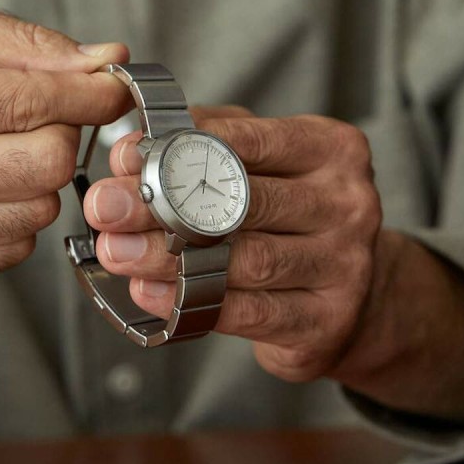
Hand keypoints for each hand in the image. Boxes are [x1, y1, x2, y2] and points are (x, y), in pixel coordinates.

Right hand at [0, 0, 128, 293]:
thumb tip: (106, 59)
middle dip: (63, 134)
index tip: (110, 86)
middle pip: (49, 165)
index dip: (89, 94)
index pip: (31, 104)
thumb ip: (22, 40)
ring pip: (40, 209)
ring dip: (39, 176)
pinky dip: (14, 212)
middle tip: (40, 117)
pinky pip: (15, 246)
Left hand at [84, 107, 463, 421]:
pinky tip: (150, 292)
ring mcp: (343, 267)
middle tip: (106, 207)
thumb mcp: (266, 163)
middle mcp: (346, 205)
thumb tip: (133, 150)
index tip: (126, 157)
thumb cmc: (294, 216)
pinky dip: (192, 302)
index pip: (251, 141)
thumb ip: (207, 146)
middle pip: (243, 202)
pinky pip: (248, 312)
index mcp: (332, 151)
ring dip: (167, 258)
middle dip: (162, 204)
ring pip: (243, 260)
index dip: (181, 148)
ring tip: (115, 252)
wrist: (356, 295)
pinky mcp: (324, 323)